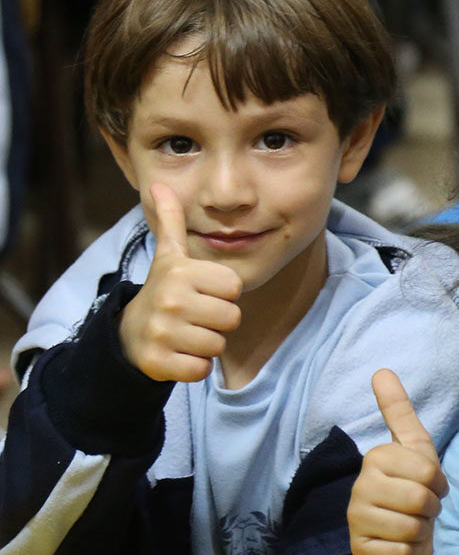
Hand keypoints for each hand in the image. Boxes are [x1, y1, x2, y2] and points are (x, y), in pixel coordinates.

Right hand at [118, 183, 242, 381]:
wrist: (128, 336)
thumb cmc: (163, 291)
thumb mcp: (169, 255)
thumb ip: (171, 221)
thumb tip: (159, 184)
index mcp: (180, 272)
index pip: (235, 288)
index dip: (223, 293)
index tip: (201, 292)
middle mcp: (170, 300)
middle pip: (231, 318)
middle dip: (217, 320)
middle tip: (194, 316)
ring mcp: (163, 333)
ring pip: (218, 345)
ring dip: (207, 344)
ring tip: (186, 333)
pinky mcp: (159, 363)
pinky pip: (202, 370)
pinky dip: (195, 366)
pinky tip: (179, 353)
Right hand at [348, 369, 448, 554]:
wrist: (405, 537)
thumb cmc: (413, 486)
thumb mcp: (414, 446)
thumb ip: (398, 410)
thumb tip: (381, 370)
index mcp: (375, 457)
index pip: (427, 472)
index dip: (438, 483)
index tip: (428, 484)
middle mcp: (359, 486)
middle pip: (421, 500)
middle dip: (431, 508)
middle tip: (420, 507)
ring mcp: (355, 519)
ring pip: (412, 527)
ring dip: (421, 530)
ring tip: (410, 523)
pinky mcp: (359, 549)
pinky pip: (402, 552)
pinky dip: (411, 551)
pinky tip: (401, 544)